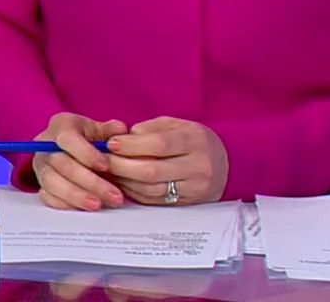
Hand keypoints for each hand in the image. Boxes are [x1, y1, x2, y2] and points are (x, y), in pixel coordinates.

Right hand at [30, 113, 129, 210]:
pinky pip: (48, 197)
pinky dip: (66, 204)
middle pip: (62, 164)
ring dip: (77, 196)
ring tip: (99, 205)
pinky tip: (85, 209)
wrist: (78, 153)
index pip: (67, 138)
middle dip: (90, 182)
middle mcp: (44, 145)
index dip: (86, 153)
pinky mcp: (41, 185)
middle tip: (113, 195)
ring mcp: (41, 166)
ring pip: (52, 182)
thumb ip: (111, 131)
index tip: (106, 167)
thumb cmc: (91, 140)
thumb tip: (120, 129)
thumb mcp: (102, 130)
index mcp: (60, 125)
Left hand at [102, 116, 228, 204]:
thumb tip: (122, 138)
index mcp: (195, 141)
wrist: (225, 163)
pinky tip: (123, 183)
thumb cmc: (193, 140)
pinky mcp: (187, 204)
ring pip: (151, 189)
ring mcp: (194, 189)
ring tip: (109, 172)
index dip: (132, 145)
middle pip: (152, 171)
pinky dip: (135, 192)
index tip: (111, 143)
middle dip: (122, 166)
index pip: (159, 144)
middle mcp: (197, 167)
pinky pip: (155, 201)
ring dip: (125, 181)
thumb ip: (149, 129)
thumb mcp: (176, 125)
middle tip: (103, 161)